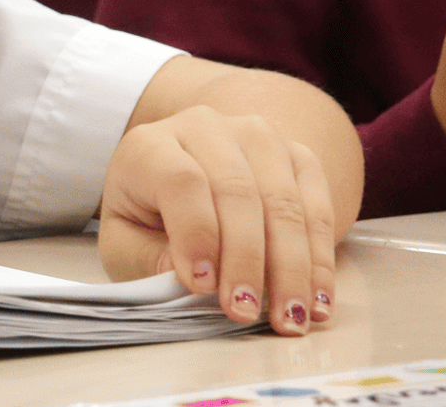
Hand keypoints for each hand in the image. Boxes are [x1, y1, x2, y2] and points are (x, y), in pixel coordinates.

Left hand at [98, 105, 335, 336]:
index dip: (196, 234)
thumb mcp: (125, 242)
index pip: (181, 181)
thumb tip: (194, 279)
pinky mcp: (297, 156)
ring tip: (289, 317)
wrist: (183, 183)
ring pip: (283, 202)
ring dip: (291, 267)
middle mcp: (204, 127)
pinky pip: (318, 207)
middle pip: (238, 191)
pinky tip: (316, 300)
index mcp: (150, 145)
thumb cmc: (147, 217)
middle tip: (246, 312)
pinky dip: (319, 259)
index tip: (202, 286)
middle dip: (246, 260)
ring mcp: (257, 137)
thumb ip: (149, 258)